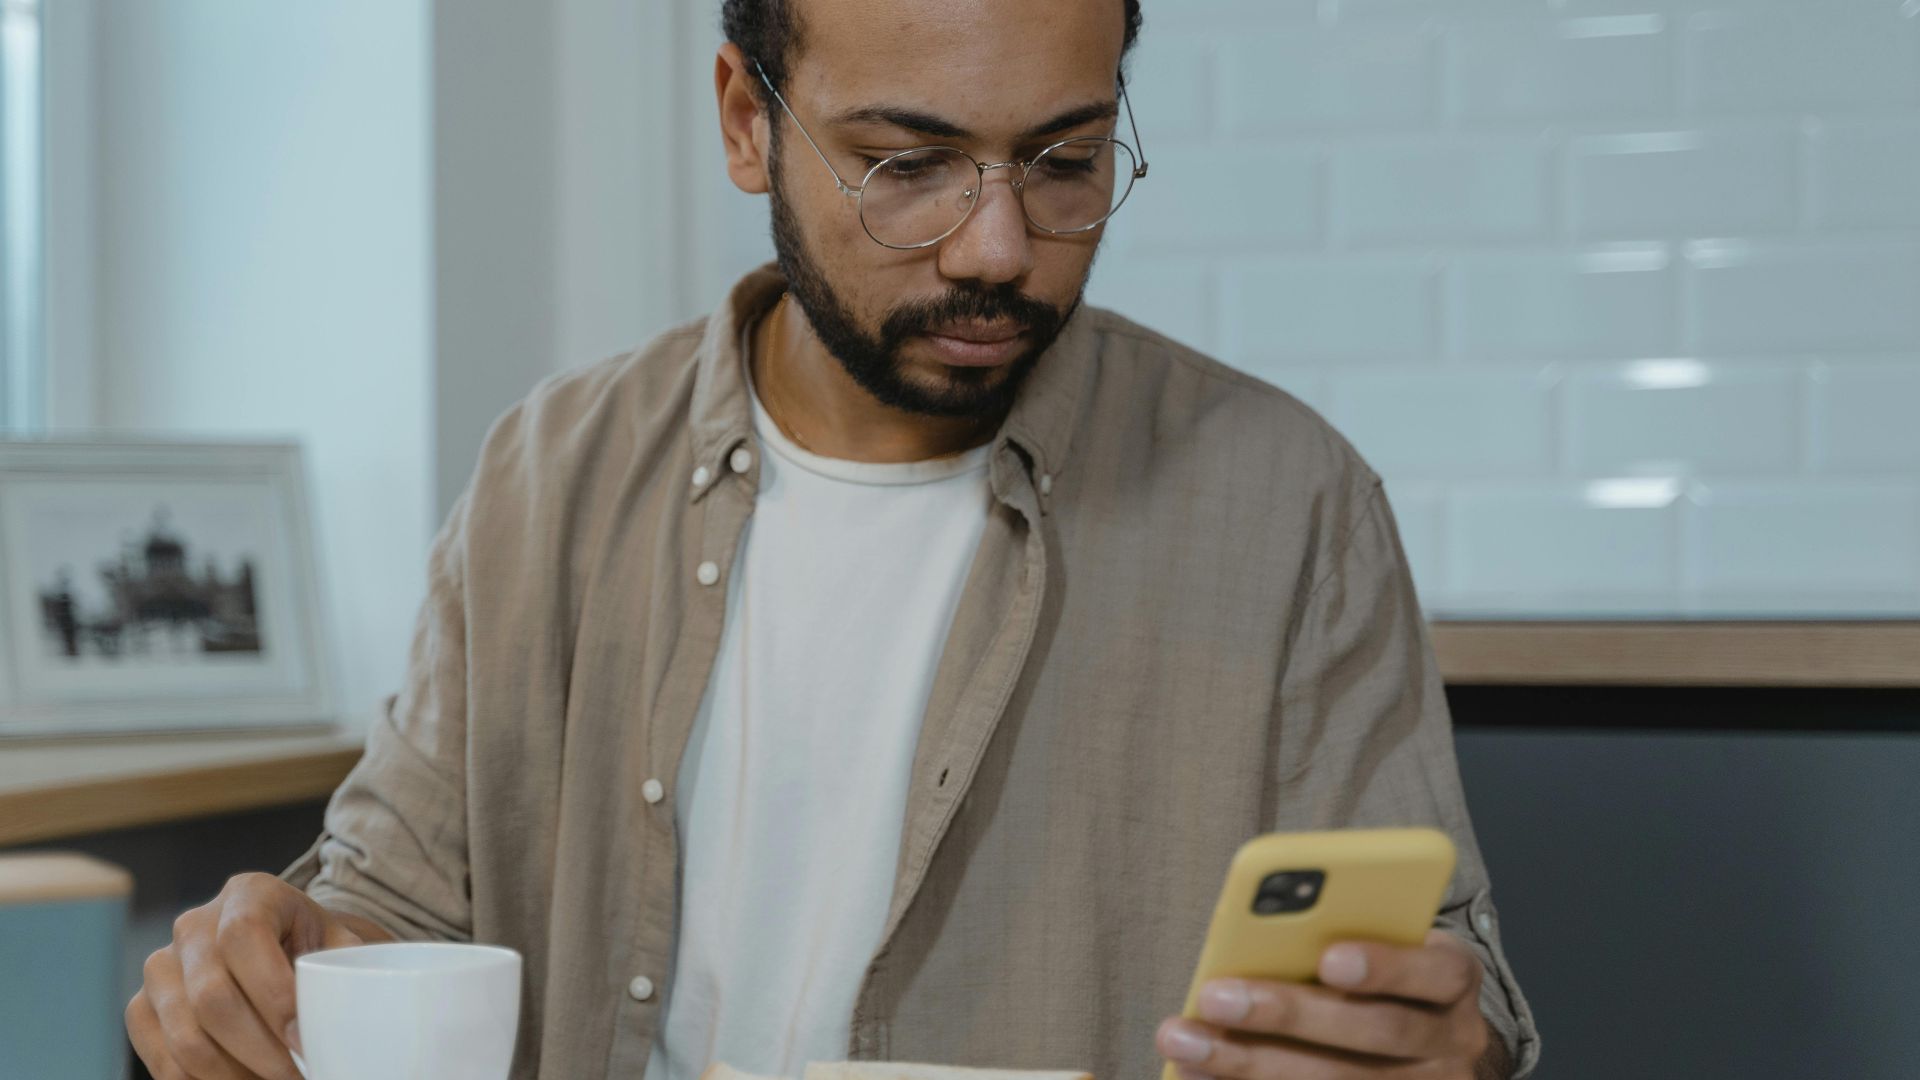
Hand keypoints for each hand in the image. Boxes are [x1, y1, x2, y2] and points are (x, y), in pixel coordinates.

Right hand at [126, 872, 372, 1079]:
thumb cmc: (311, 947)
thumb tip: (358, 1017)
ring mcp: (160, 967)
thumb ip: (349, 969)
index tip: (304, 1041)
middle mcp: (194, 926)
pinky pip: (163, 1061)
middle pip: (212, 999)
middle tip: (296, 1078)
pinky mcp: (141, 1008)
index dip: (273, 995)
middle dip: (260, 1052)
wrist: (274, 944)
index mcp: (248, 895)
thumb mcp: (336, 941)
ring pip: (186, 1039)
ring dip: (234, 1077)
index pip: (244, 938)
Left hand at [1156, 930, 1495, 1078]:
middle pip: (1373, 1032)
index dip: (1385, 965)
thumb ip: (1346, 932)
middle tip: (1214, 997)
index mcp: (1454, 979)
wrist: (1442, 1053)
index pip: (1433, 971)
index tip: (1329, 957)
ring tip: (1186, 1043)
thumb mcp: (1391, 943)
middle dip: (1289, 1015)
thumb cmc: (1391, 977)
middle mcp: (1449, 1042)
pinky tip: (1197, 1076)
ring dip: (1251, 1064)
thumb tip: (1257, 932)